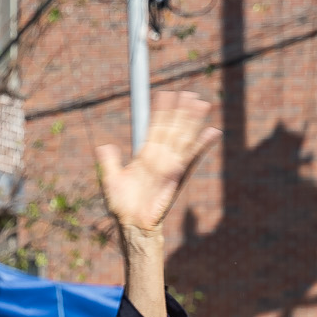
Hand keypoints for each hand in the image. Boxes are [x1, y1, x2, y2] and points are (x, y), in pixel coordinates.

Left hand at [93, 91, 221, 238]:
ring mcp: (169, 164)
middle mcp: (159, 156)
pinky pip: (191, 157)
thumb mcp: (111, 179)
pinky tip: (212, 132)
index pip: (155, 127)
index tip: (165, 94)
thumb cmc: (122, 205)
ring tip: (200, 103)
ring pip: (182, 137)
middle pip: (172, 127)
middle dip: (180, 111)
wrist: (132, 223)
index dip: (160, 111)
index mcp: (145, 155)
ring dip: (191, 120)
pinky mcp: (177, 175)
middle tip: (188, 92)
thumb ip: (109, 161)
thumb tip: (104, 146)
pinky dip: (203, 145)